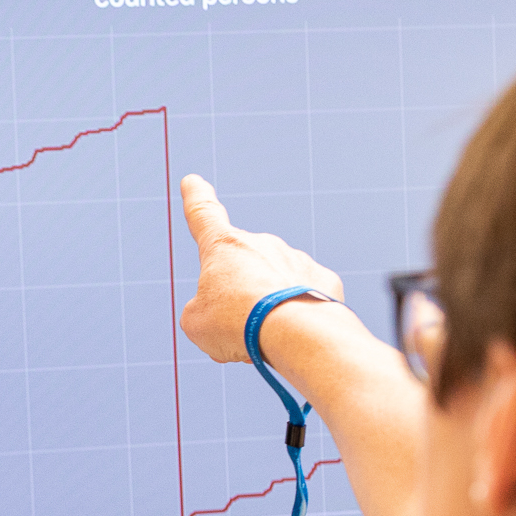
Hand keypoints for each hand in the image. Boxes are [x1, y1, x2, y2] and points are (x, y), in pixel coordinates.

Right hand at [176, 175, 347, 364]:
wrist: (293, 332)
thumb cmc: (237, 323)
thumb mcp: (197, 322)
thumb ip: (204, 310)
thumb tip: (226, 312)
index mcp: (224, 246)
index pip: (204, 215)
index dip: (196, 198)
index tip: (193, 181)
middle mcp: (262, 243)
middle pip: (244, 270)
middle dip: (241, 297)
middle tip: (239, 326)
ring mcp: (295, 258)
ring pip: (276, 286)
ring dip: (269, 309)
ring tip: (268, 333)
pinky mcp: (322, 279)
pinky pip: (304, 296)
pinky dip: (298, 314)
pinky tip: (296, 331)